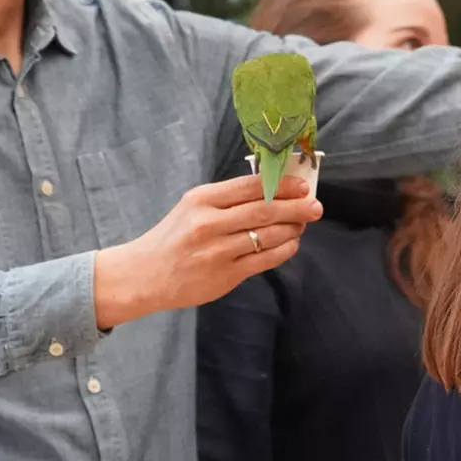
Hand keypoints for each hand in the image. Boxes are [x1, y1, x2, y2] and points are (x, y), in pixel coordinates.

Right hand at [93, 173, 322, 328]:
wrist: (145, 274)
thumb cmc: (173, 237)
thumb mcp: (192, 207)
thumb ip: (228, 199)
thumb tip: (274, 190)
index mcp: (201, 200)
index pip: (250, 186)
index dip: (281, 185)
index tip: (303, 185)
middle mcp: (208, 223)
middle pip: (264, 211)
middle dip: (296, 207)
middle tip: (316, 206)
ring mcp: (217, 251)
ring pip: (267, 236)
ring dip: (293, 229)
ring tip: (304, 224)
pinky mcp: (224, 275)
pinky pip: (264, 260)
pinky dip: (283, 250)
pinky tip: (291, 244)